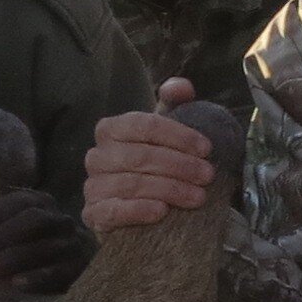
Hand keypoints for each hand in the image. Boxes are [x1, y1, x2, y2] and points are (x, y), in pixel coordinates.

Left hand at [0, 187, 93, 294]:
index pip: (18, 202)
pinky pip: (57, 272)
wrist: (75, 263)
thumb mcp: (15, 230)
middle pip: (33, 220)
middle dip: (0, 236)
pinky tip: (14, 284)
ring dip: (11, 259)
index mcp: (43, 204)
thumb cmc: (32, 245)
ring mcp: (73, 243)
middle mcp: (61, 219)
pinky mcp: (78, 269)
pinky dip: (34, 278)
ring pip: (43, 247)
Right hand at [85, 76, 218, 230]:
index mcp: (111, 128)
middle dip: (180, 165)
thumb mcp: (164, 131)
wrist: (138, 206)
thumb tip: (182, 87)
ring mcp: (92, 186)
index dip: (179, 136)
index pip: (144, 125)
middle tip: (208, 175)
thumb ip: (173, 103)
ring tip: (198, 197)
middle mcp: (96, 156)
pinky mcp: (93, 214)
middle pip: (141, 156)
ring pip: (132, 184)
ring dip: (170, 189)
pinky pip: (114, 211)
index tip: (207, 148)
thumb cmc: (154, 161)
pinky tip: (162, 211)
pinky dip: (139, 210)